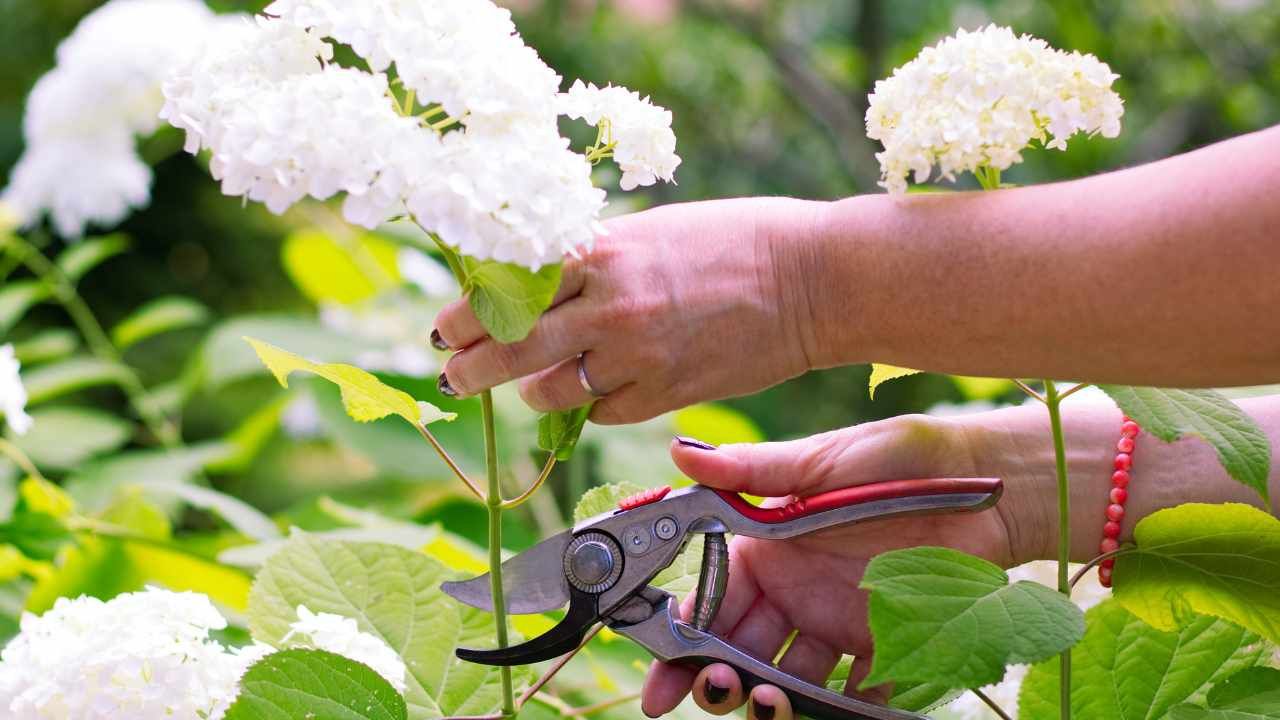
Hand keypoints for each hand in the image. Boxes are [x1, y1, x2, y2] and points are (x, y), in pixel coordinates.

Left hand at [431, 198, 825, 423]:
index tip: (446, 327)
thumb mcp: (650, 233)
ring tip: (534, 383)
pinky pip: (602, 412)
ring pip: (549, 392)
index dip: (466, 311)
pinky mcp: (665, 394)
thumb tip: (540, 286)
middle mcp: (609, 304)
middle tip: (452, 374)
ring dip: (534, 390)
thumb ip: (594, 261)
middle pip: (510, 347)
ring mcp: (636, 354)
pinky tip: (601, 388)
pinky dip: (593, 405)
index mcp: (601, 251)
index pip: (507, 286)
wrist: (811, 279)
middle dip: (470, 368)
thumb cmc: (734, 240)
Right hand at [640, 411, 1058, 719]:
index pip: (712, 598)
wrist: (989, 486)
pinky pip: (855, 693)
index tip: (660, 671)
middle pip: (741, 647)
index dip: (682, 635)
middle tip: (714, 691)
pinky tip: (827, 714)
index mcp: (769, 547)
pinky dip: (838, 712)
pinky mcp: (884, 646)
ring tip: (768, 703)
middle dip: (717, 677)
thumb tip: (680, 451)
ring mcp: (837, 622)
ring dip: (768, 699)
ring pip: (788, 677)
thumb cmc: (899, 460)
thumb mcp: (821, 462)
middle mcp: (796, 590)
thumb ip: (752, 471)